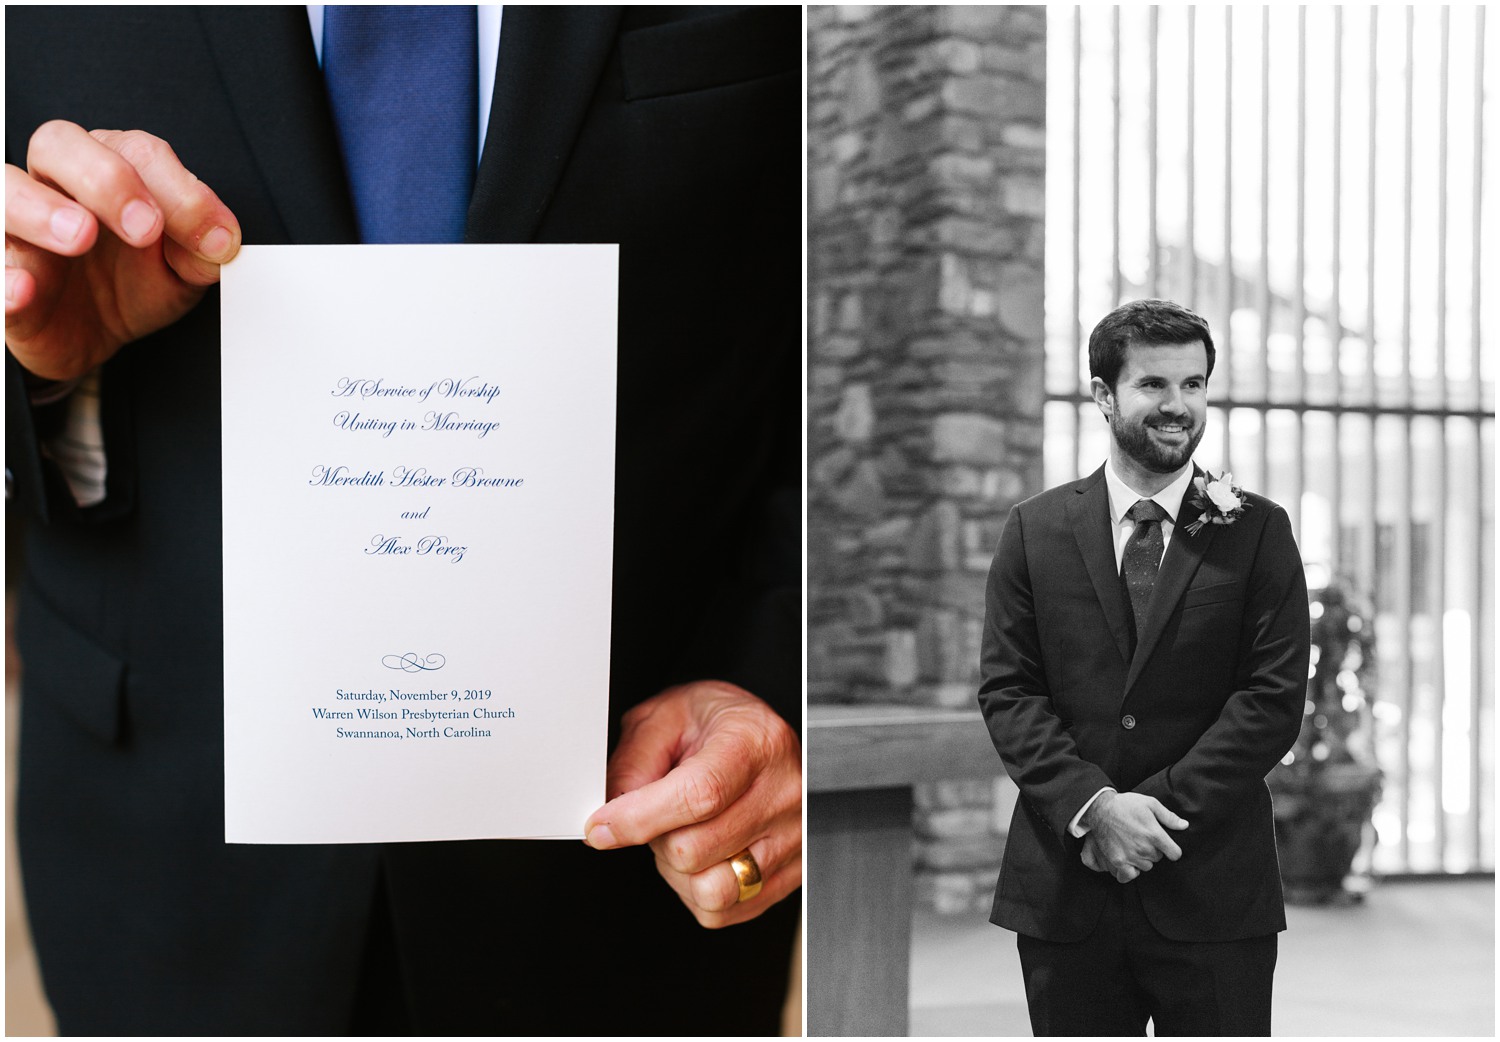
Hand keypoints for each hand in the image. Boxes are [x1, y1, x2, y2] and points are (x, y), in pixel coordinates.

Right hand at [6, 120, 240, 380]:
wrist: (96, 336)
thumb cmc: (133, 284)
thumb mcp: (181, 271)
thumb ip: (201, 251)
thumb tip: (219, 241)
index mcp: (109, 169)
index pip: (136, 152)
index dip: (176, 188)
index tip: (211, 235)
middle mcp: (55, 184)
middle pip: (58, 144)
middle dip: (106, 180)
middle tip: (144, 227)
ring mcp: (16, 225)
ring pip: (5, 189)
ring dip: (41, 209)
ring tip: (79, 237)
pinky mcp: (1, 274)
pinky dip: (5, 277)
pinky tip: (25, 289)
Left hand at [582, 681, 800, 927]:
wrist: (760, 736)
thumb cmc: (715, 725)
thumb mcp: (665, 717)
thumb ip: (634, 762)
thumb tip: (610, 821)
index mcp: (755, 743)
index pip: (699, 795)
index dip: (640, 819)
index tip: (601, 827)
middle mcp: (783, 792)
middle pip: (696, 850)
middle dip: (656, 840)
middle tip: (657, 816)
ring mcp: (793, 837)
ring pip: (713, 890)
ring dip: (678, 872)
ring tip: (682, 836)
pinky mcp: (792, 873)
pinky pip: (726, 911)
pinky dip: (697, 891)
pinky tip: (702, 857)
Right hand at [1078, 790, 1187, 882]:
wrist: (1100, 809)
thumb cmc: (1125, 805)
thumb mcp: (1150, 803)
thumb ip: (1168, 817)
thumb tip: (1184, 826)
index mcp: (1154, 834)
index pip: (1175, 854)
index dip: (1173, 850)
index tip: (1167, 846)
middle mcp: (1144, 848)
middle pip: (1158, 858)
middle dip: (1154, 850)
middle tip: (1144, 839)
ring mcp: (1131, 856)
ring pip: (1146, 866)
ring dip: (1143, 859)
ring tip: (1134, 846)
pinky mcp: (1118, 861)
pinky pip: (1130, 875)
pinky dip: (1131, 871)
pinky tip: (1130, 862)